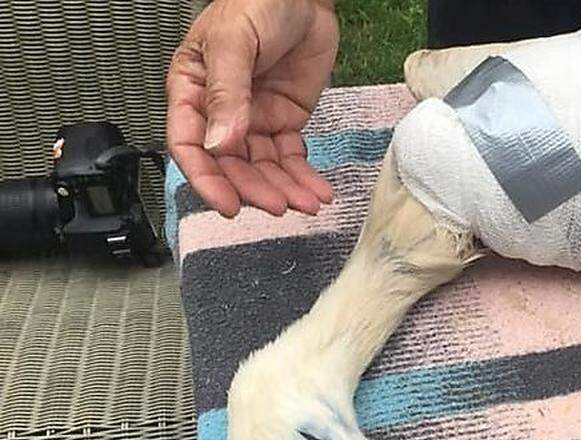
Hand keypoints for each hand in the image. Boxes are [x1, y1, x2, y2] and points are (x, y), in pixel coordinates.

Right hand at [167, 0, 337, 217]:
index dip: (206, 179)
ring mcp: (253, 119)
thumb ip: (227, 93)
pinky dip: (303, 177)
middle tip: (278, 205)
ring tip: (306, 203)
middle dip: (254, 189)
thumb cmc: (257, 2)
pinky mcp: (284, 121)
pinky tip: (316, 192)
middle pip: (230, 164)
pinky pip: (290, 158)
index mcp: (191, 90)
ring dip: (282, 189)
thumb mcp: (233, 42)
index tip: (228, 203)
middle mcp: (219, 111)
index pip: (189, 145)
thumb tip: (221, 141)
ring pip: (261, 167)